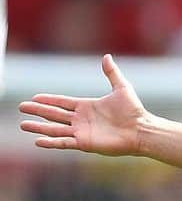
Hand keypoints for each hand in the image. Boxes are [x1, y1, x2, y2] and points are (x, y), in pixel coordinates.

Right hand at [19, 54, 146, 155]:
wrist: (141, 130)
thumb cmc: (133, 111)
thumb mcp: (121, 87)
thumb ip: (111, 73)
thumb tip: (107, 56)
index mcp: (87, 106)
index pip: (62, 102)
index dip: (48, 100)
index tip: (34, 98)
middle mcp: (82, 120)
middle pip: (54, 115)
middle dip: (38, 111)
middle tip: (22, 108)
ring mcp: (82, 132)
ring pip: (55, 129)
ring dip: (39, 127)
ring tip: (23, 124)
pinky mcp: (85, 143)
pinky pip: (64, 143)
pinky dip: (51, 142)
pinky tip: (38, 141)